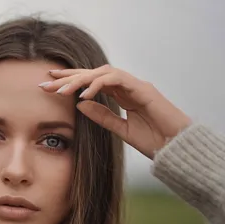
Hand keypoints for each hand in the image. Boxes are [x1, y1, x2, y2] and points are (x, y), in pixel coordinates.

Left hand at [40, 65, 191, 158]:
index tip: (49, 85)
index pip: (92, 82)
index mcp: (121, 95)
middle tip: (46, 82)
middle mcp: (127, 86)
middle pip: (93, 74)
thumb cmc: (154, 140)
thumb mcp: (121, 129)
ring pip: (103, 73)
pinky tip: (84, 93)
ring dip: (80, 80)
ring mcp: (136, 85)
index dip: (71, 81)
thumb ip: (102, 116)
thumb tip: (79, 104)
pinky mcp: (144, 89)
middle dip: (69, 77)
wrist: (178, 149)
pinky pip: (117, 79)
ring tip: (61, 90)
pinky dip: (99, 84)